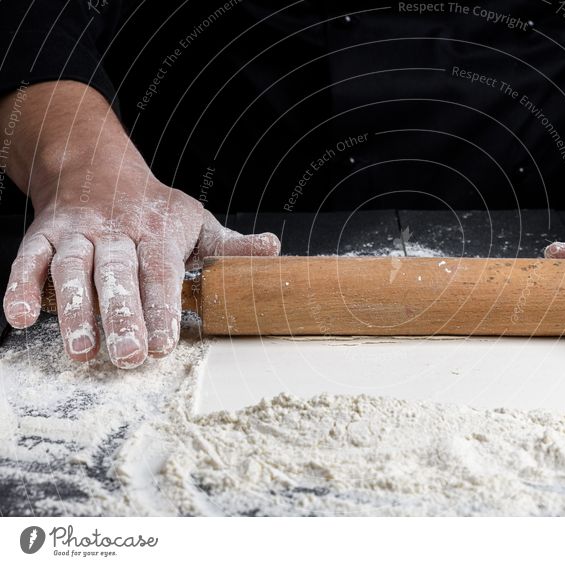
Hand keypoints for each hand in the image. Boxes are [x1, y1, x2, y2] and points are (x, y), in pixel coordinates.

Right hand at [0, 82, 279, 367]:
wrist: (98, 168)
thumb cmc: (155, 209)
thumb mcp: (197, 222)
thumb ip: (229, 245)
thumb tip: (273, 250)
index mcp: (159, 228)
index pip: (161, 271)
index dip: (162, 308)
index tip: (165, 345)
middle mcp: (116, 229)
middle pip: (118, 274)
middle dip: (122, 317)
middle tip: (129, 357)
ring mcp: (77, 231)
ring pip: (72, 269)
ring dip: (74, 311)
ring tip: (82, 351)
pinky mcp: (43, 234)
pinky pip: (29, 260)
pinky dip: (21, 286)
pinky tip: (21, 317)